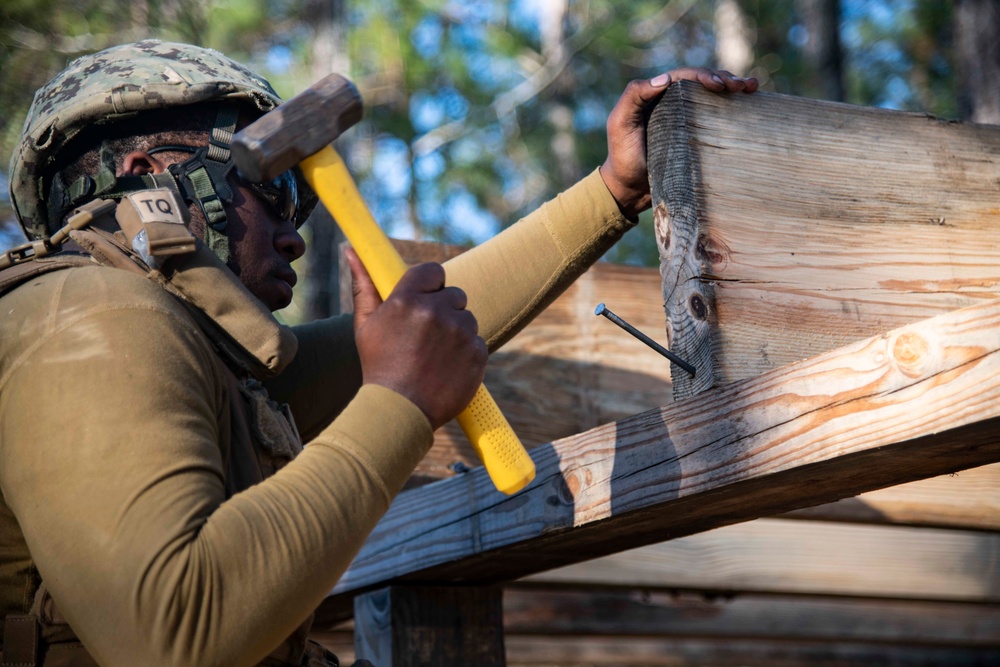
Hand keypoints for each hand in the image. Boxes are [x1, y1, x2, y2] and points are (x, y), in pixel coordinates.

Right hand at [347, 249, 486, 429]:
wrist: (398, 412)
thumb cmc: (378, 367)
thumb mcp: (365, 325)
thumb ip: (363, 284)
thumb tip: (351, 251)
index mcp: (406, 300)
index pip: (433, 271)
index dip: (431, 285)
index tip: (425, 299)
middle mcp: (435, 311)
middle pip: (453, 294)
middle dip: (444, 310)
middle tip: (426, 335)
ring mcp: (459, 332)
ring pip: (467, 318)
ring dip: (456, 332)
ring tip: (434, 356)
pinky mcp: (477, 352)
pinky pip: (477, 342)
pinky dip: (466, 353)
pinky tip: (446, 368)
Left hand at [600, 67, 757, 219]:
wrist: (629, 189)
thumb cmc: (622, 157)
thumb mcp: (620, 123)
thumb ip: (634, 96)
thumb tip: (665, 79)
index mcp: (656, 95)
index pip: (684, 77)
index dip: (704, 75)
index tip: (719, 85)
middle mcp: (673, 102)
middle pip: (703, 82)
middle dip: (724, 78)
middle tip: (740, 87)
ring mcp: (687, 118)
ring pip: (713, 95)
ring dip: (734, 86)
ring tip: (751, 88)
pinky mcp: (697, 135)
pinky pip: (717, 114)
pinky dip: (734, 105)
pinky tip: (751, 100)